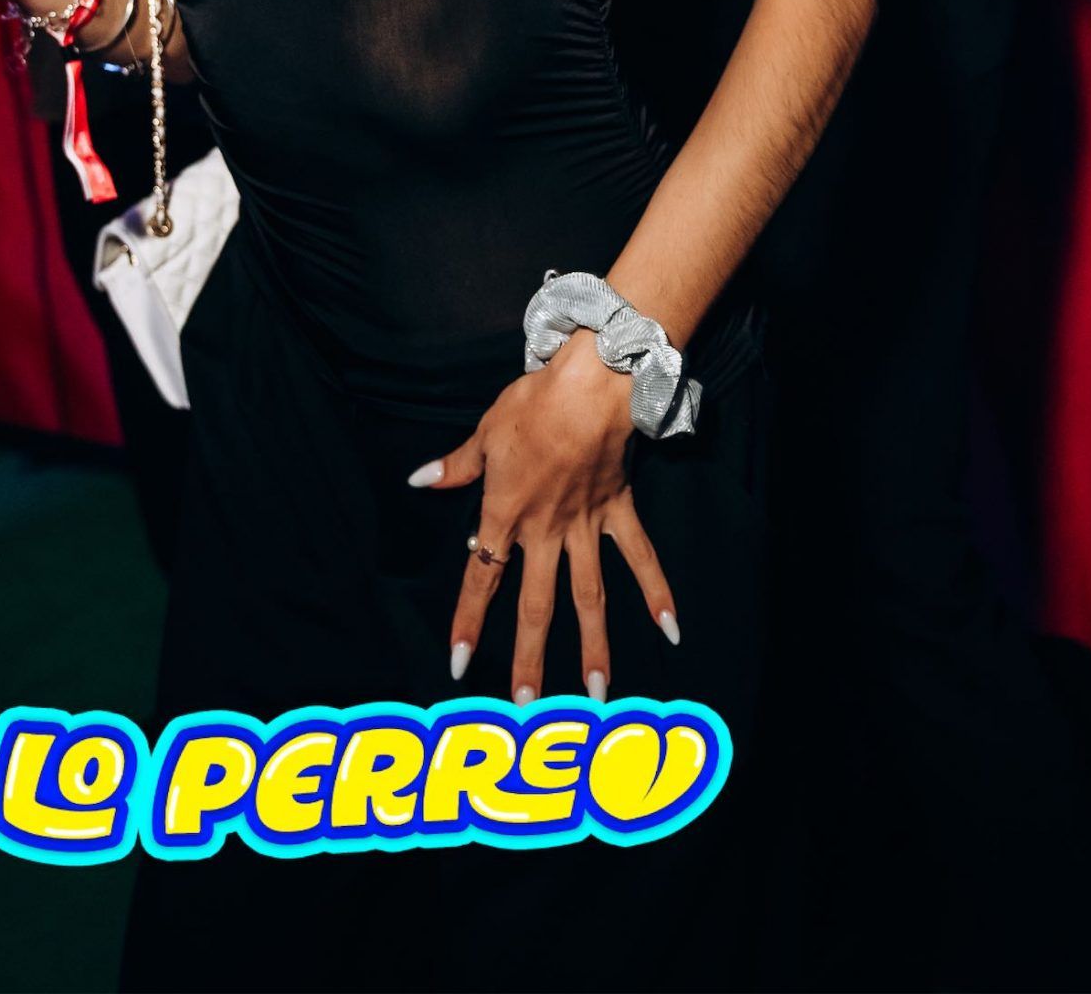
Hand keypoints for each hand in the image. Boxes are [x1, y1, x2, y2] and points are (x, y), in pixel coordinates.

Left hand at [409, 331, 678, 702]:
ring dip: (592, 646)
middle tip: (528, 704)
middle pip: (535, 605)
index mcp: (506, 514)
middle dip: (530, 657)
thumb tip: (420, 481)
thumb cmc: (532, 405)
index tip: (459, 663)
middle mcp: (545, 532)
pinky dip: (656, 592)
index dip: (468, 621)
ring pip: (588, 597)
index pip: (481, 579)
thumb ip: (456, 466)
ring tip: (596, 692)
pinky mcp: (618, 512)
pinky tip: (670, 630)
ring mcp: (586, 526)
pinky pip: (639, 558)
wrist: (589, 386)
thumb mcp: (485, 433)